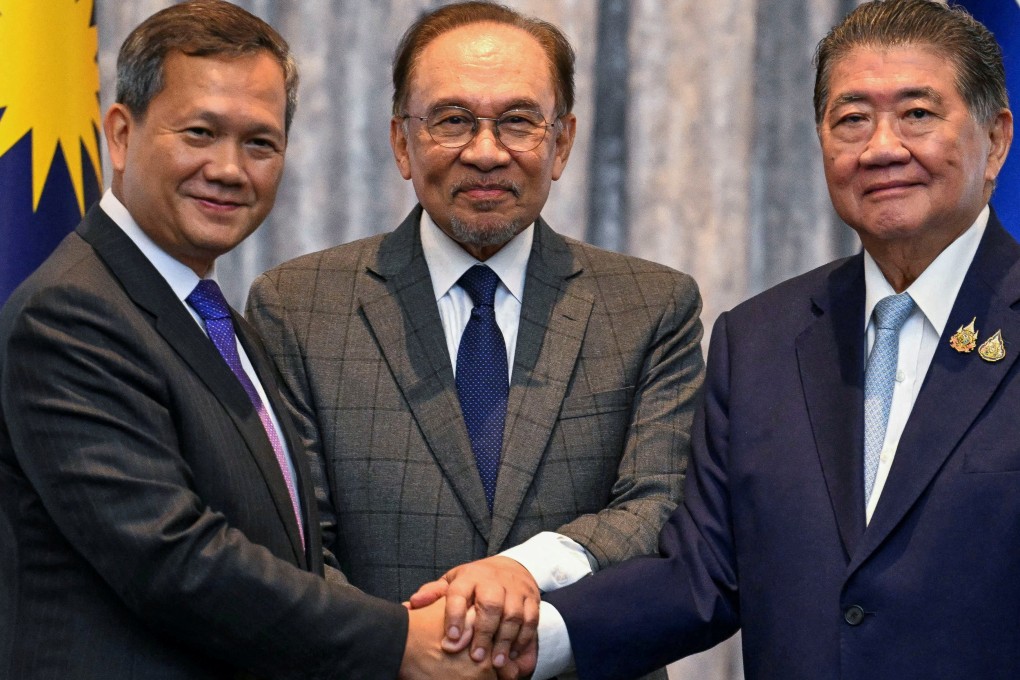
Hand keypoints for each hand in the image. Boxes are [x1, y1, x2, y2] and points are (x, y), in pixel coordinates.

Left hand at [408, 556, 539, 669]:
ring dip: (506, 640)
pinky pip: (531, 619)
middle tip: (477, 657)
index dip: (455, 615)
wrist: (510, 567)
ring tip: (497, 663)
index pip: (460, 592)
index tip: (452, 639)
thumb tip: (412, 603)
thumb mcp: (453, 582)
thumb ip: (434, 593)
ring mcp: (515, 589)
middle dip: (484, 632)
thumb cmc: (475, 581)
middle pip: (491, 604)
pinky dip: (524, 639)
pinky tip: (513, 655)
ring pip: (513, 614)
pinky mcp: (532, 598)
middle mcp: (494, 580)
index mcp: (469, 576)